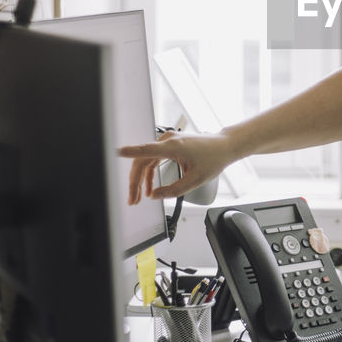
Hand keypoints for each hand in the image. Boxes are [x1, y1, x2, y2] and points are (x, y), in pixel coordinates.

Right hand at [118, 129, 234, 203]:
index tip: (117, 152)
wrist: (224, 146)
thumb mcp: (195, 180)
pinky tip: (148, 188)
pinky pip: (153, 159)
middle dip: (135, 182)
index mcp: (174, 146)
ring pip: (146, 161)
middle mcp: (168, 141)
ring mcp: (168, 142)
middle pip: (142, 161)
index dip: (131, 152)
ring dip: (140, 180)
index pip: (147, 149)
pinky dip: (149, 174)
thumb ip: (173, 190)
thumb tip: (154, 196)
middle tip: (132, 200)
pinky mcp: (169, 145)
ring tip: (137, 197)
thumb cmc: (213, 159)